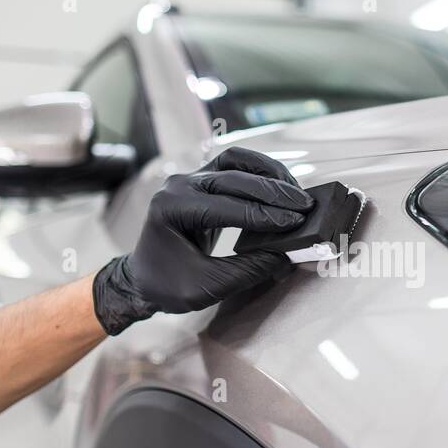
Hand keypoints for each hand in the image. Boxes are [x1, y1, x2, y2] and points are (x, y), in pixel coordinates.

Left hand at [92, 148, 312, 333]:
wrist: (144, 278)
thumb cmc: (167, 285)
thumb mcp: (207, 287)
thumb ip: (247, 270)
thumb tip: (286, 255)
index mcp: (172, 208)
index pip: (227, 206)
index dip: (264, 215)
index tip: (295, 223)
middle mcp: (179, 185)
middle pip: (234, 177)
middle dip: (272, 192)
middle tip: (304, 207)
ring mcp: (190, 179)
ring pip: (235, 160)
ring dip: (268, 172)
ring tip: (296, 191)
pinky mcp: (202, 181)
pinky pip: (234, 166)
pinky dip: (260, 172)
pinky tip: (281, 185)